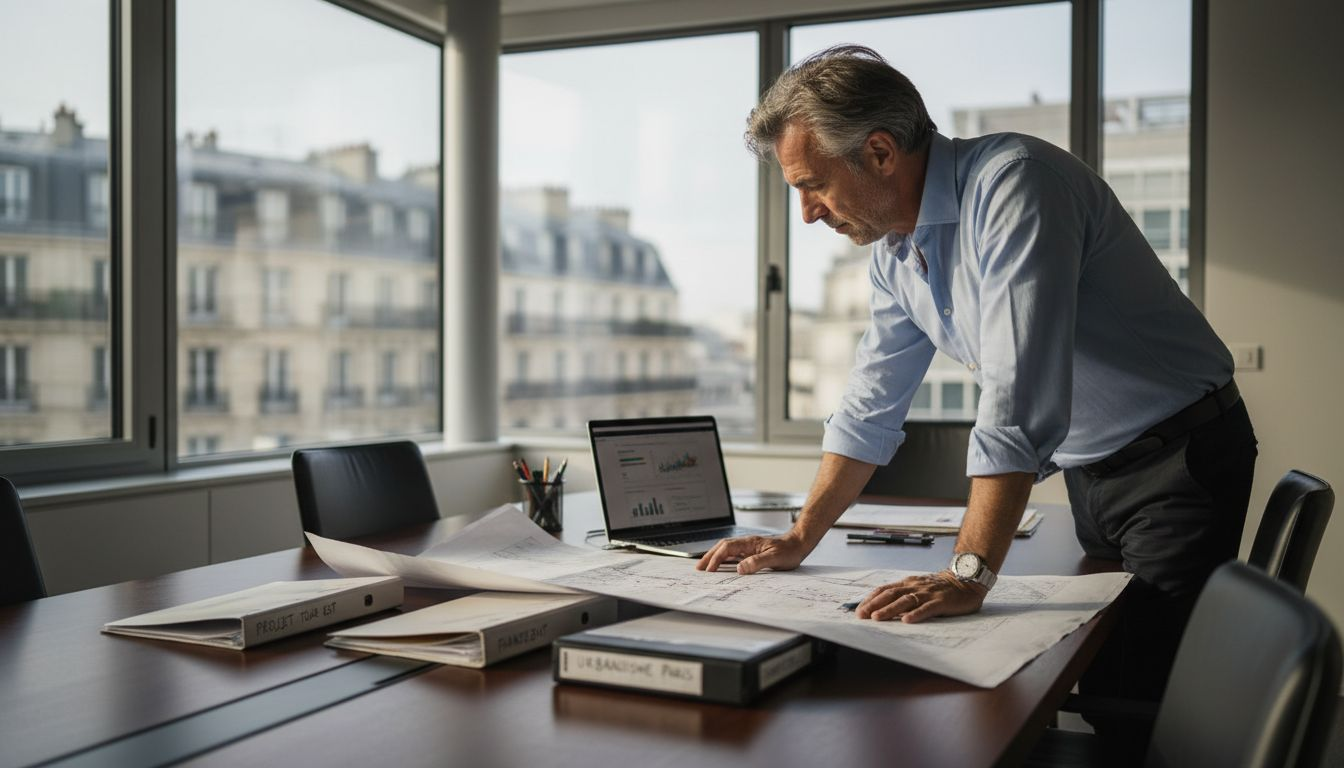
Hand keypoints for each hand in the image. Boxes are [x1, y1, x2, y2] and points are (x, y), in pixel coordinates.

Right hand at [695, 531, 811, 573]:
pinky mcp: (751, 552)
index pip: (727, 548)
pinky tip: (721, 566)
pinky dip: (723, 560)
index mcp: (750, 543)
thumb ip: (757, 563)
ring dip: (714, 557)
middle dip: (709, 556)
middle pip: (722, 547)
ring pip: (726, 550)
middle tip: (699, 568)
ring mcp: (748, 547)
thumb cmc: (789, 551)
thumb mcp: (775, 559)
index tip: (709, 570)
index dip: (716, 558)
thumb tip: (739, 568)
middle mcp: (746, 543)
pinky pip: (733, 555)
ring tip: (705, 567)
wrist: (799, 544)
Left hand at [855, 570, 986, 622]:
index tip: (858, 610)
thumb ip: (904, 595)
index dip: (870, 599)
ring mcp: (928, 593)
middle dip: (874, 605)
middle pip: (891, 594)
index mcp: (908, 583)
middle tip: (861, 616)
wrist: (966, 580)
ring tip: (877, 618)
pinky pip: (927, 608)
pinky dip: (916, 614)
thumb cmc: (940, 588)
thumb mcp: (919, 588)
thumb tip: (883, 609)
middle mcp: (915, 586)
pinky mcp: (941, 601)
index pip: (884, 590)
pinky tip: (907, 620)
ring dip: (889, 609)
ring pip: (905, 601)